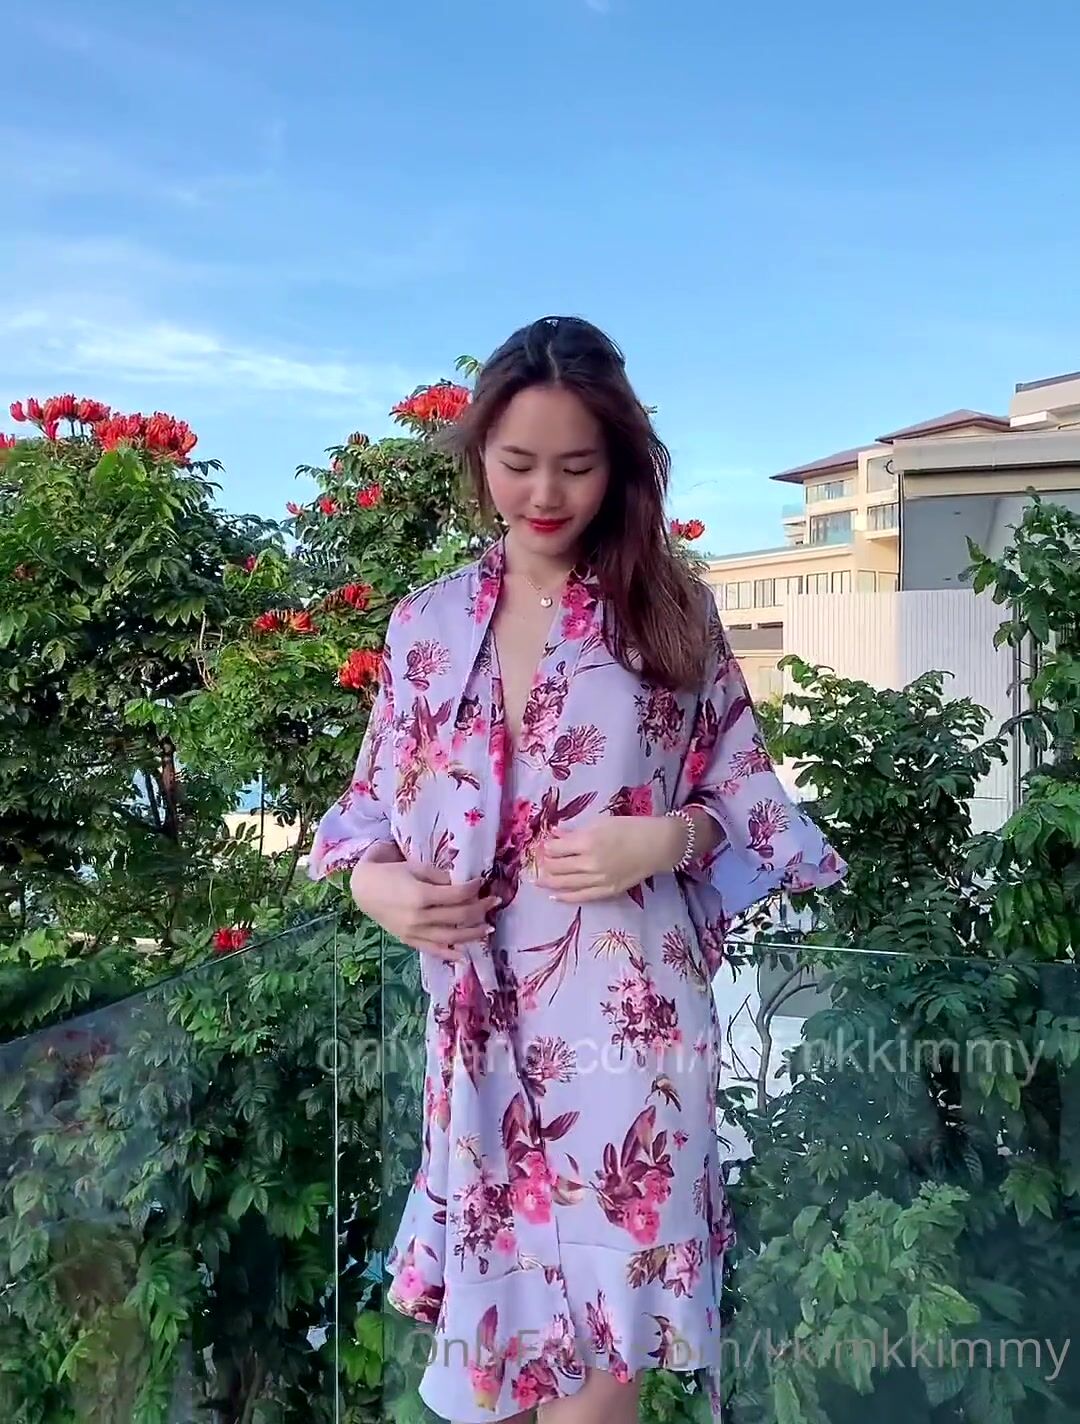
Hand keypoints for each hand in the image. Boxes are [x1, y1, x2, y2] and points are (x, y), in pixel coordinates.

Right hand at [350, 858, 498, 962]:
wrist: (364, 889)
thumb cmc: (391, 873)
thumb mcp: (416, 867)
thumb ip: (440, 877)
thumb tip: (464, 884)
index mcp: (421, 895)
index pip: (458, 895)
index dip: (474, 888)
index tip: (482, 882)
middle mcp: (419, 917)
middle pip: (458, 916)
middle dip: (480, 908)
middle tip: (495, 901)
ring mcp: (414, 932)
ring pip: (451, 937)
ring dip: (473, 933)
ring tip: (489, 928)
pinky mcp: (409, 940)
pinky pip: (433, 950)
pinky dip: (450, 954)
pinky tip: (465, 956)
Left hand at [534, 816, 686, 903]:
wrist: (657, 846)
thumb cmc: (630, 828)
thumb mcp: (601, 823)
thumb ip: (576, 831)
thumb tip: (556, 835)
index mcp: (587, 842)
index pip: (556, 848)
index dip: (547, 847)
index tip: (544, 845)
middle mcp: (589, 863)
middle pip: (557, 867)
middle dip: (545, 864)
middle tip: (541, 862)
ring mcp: (598, 880)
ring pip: (565, 884)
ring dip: (549, 882)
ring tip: (539, 880)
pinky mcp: (607, 891)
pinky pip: (581, 897)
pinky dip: (565, 897)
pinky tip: (554, 896)